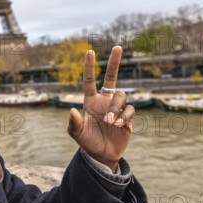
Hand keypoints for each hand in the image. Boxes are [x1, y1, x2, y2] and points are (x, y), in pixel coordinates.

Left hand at [67, 46, 134, 171]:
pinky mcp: (128, 118)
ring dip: (115, 107)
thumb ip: (73, 123)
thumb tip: (72, 110)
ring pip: (121, 96)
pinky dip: (124, 116)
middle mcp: (105, 101)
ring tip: (109, 122)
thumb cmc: (87, 142)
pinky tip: (118, 125)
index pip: (90, 80)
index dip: (89, 66)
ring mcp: (117, 108)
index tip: (89, 51)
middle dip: (114, 62)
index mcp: (91, 101)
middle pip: (111, 77)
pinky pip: (130, 109)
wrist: (102, 155)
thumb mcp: (77, 134)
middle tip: (116, 47)